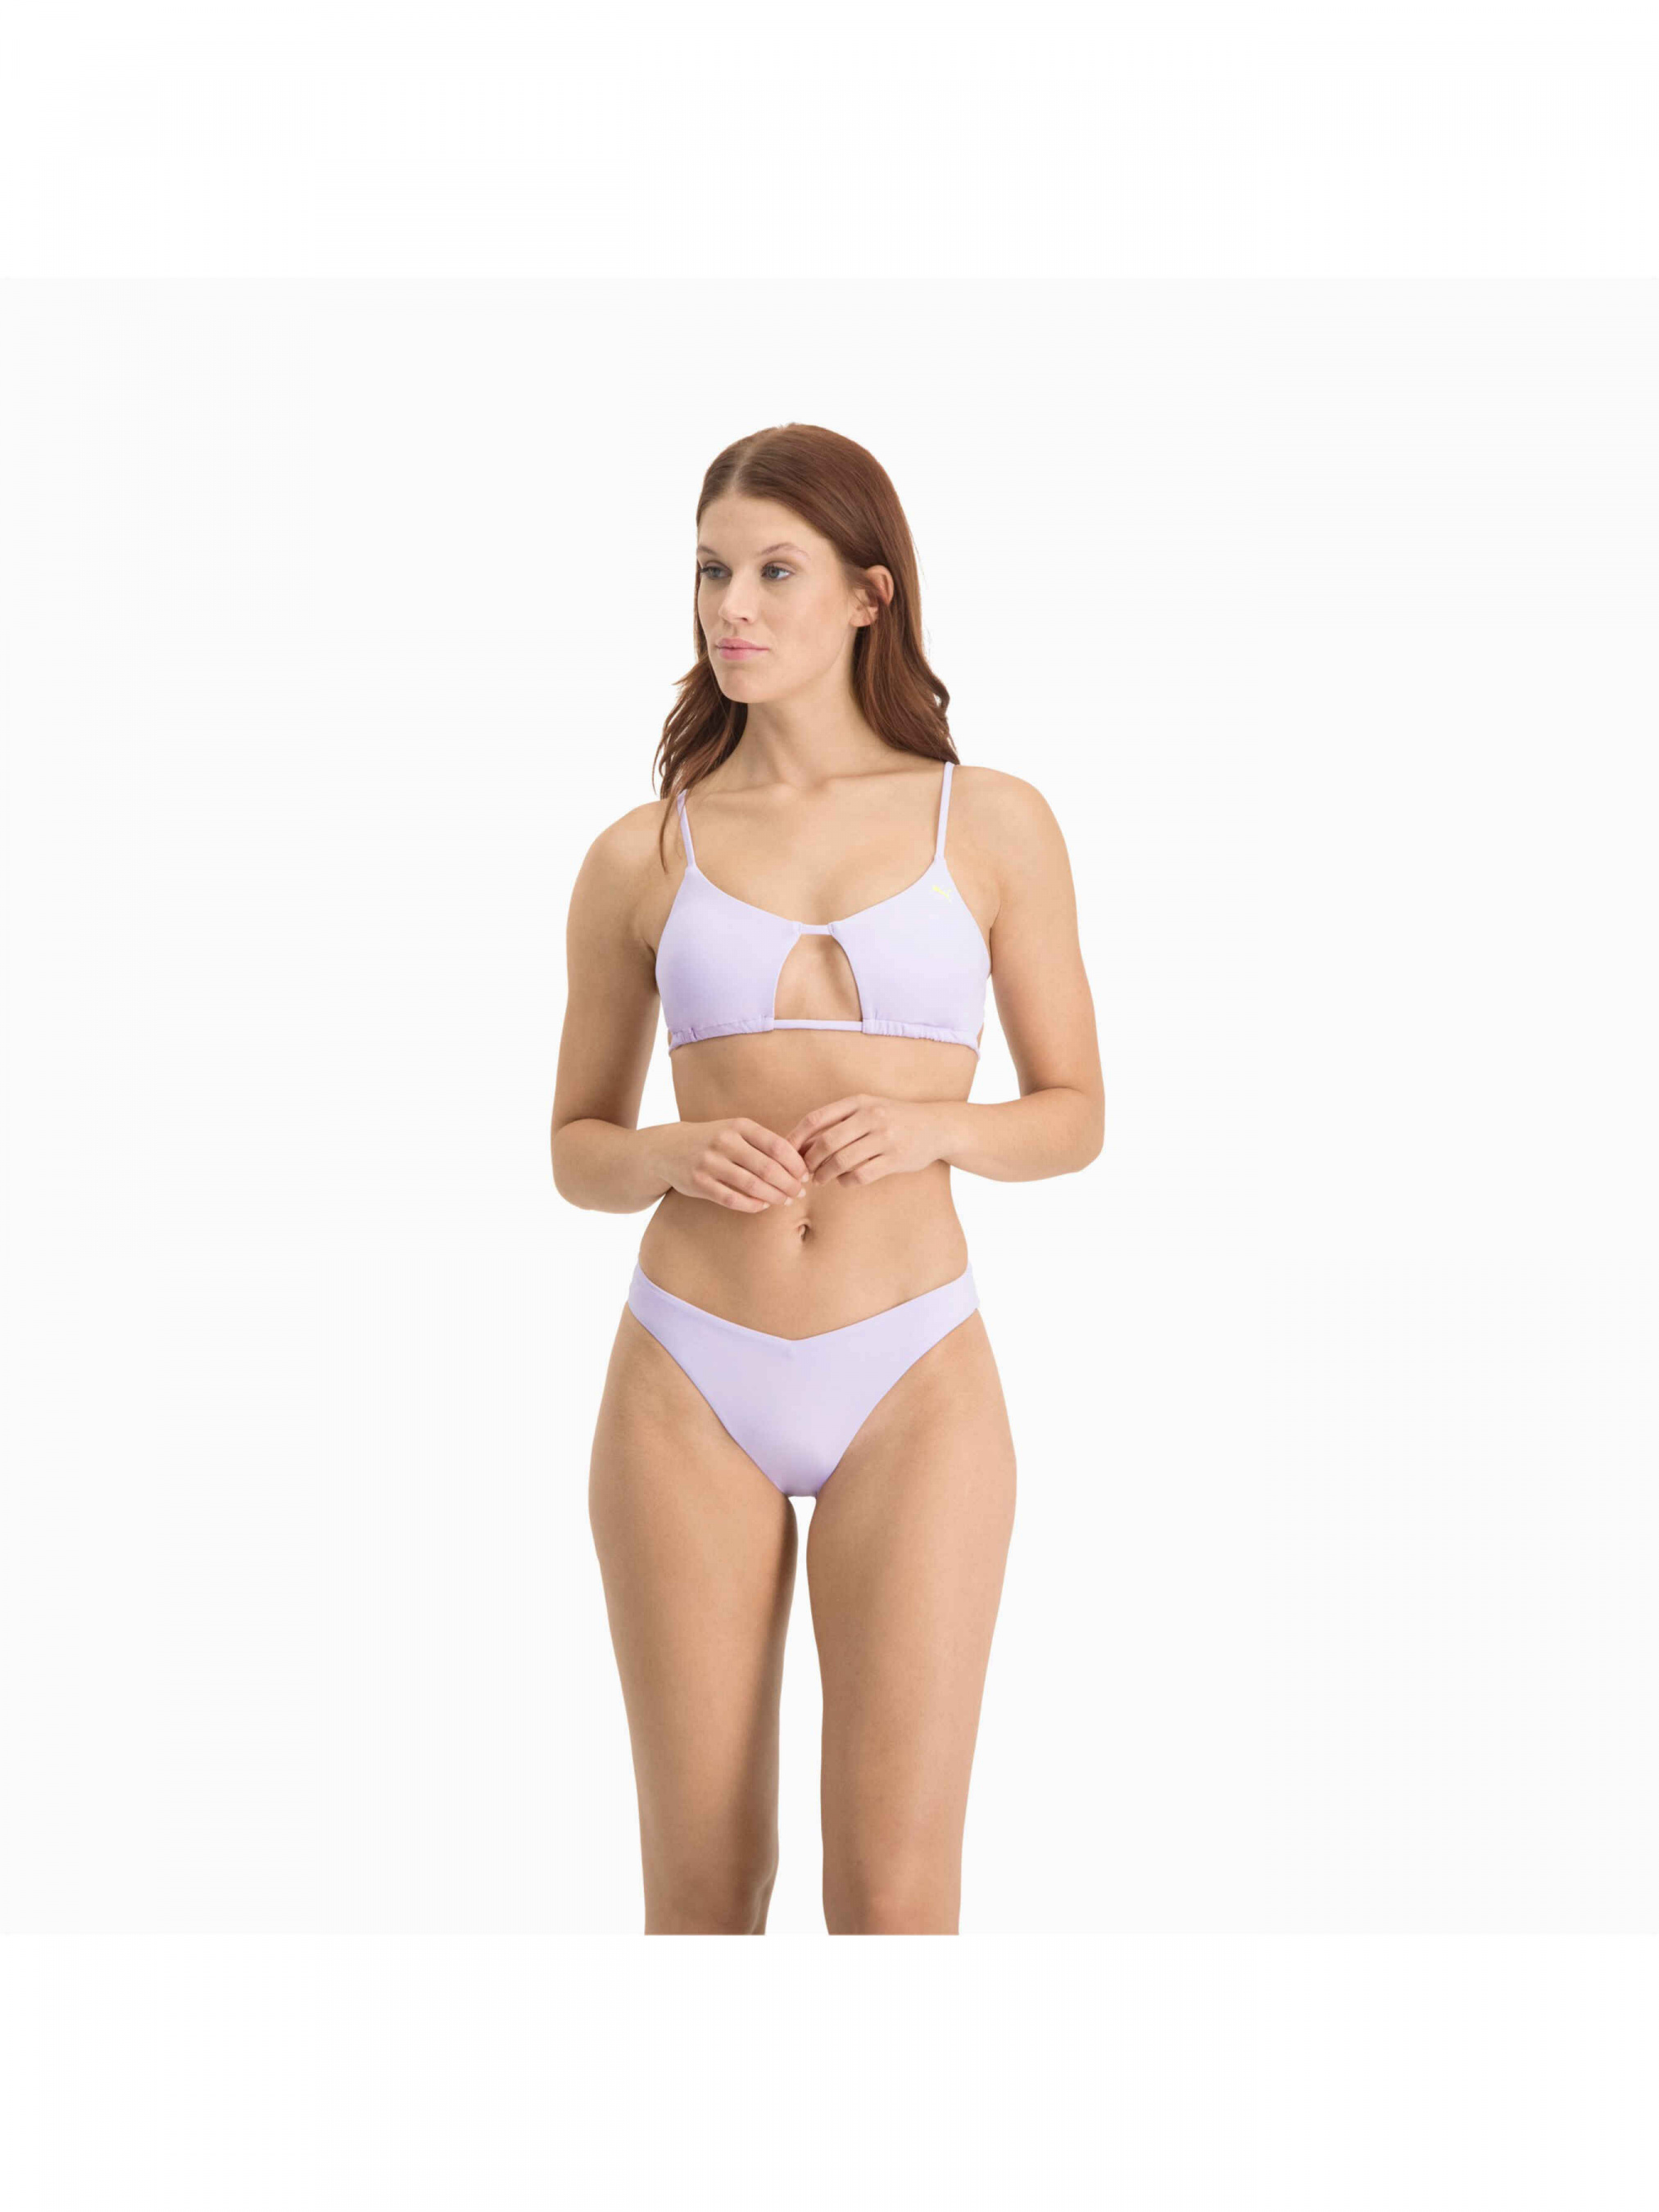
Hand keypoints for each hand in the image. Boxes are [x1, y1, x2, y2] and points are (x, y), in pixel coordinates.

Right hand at [661, 1116, 810, 1213]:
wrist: (667, 1148)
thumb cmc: (712, 1140)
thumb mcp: (735, 1130)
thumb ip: (762, 1142)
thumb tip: (799, 1162)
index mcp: (739, 1126)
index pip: (777, 1146)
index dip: (796, 1164)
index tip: (805, 1175)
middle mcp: (724, 1142)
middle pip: (768, 1168)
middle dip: (789, 1184)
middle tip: (800, 1193)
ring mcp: (710, 1163)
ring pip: (752, 1186)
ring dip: (774, 1197)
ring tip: (785, 1201)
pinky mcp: (699, 1183)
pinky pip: (732, 1199)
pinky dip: (752, 1204)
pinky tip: (762, 1205)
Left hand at [785, 1094, 945, 1189]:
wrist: (936, 1127)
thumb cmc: (893, 1119)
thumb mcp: (867, 1109)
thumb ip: (837, 1121)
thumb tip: (799, 1142)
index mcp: (858, 1102)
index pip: (816, 1119)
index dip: (796, 1138)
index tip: (786, 1152)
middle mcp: (871, 1117)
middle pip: (826, 1143)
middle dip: (809, 1161)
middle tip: (804, 1171)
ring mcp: (885, 1138)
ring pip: (842, 1161)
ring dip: (825, 1175)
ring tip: (820, 1179)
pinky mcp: (895, 1159)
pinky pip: (861, 1175)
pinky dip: (846, 1181)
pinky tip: (844, 1181)